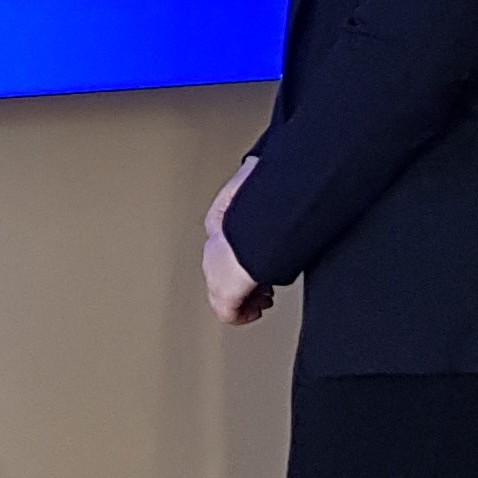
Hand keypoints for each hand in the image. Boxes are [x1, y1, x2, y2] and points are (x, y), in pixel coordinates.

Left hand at [202, 157, 273, 323]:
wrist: (251, 240)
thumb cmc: (255, 213)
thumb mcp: (251, 187)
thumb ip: (251, 177)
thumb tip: (253, 163)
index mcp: (217, 223)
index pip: (224, 238)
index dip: (242, 250)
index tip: (257, 255)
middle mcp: (214, 252)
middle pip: (226, 269)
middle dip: (245, 275)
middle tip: (263, 280)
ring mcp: (216, 278)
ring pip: (229, 292)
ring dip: (247, 295)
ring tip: (262, 296)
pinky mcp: (223, 300)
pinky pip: (232, 313)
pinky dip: (245, 313)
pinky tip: (256, 311)